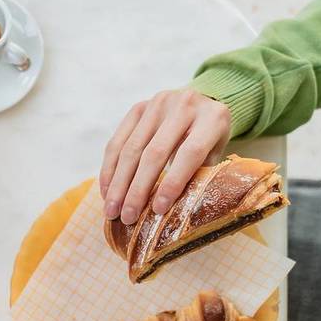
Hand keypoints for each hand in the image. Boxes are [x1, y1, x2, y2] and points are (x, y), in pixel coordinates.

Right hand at [100, 89, 230, 224]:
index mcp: (212, 118)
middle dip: (138, 189)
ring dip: (118, 183)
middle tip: (127, 217)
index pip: (190, 153)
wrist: (201, 103)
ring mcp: (158, 103)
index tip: (158, 210)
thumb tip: (173, 212)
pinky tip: (107, 191)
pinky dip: (109, 169)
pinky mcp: (137, 107)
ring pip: (131, 149)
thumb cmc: (209, 139)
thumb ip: (198, 176)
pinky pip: (117, 141)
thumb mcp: (214, 155)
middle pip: (155, 152)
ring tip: (112, 210)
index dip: (173, 182)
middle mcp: (184, 105)